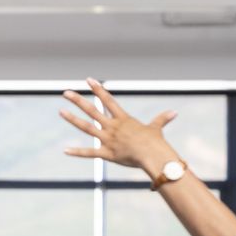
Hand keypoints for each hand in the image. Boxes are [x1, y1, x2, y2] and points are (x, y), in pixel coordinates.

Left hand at [60, 78, 178, 175]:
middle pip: (92, 110)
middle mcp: (113, 127)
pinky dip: (77, 152)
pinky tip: (65, 150)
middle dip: (78, 100)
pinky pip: (90, 153)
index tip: (88, 80)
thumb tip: (175, 112)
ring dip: (73, 119)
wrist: (153, 155)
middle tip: (65, 92)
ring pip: (87, 127)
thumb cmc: (155, 143)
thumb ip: (162, 119)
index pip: (108, 100)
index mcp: (123, 119)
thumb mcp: (157, 128)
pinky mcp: (106, 154)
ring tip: (61, 111)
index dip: (98, 89)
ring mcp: (108, 140)